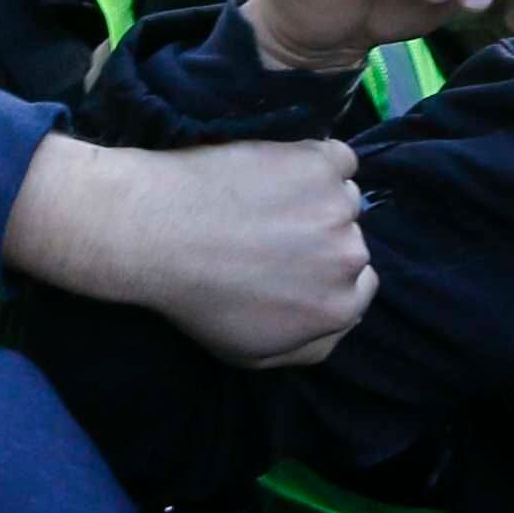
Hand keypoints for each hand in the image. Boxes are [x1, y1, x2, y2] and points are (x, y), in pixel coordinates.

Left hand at [4, 132, 376, 366]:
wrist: (155, 232)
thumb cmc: (196, 298)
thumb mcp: (251, 353)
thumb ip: (310, 346)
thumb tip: (341, 322)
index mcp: (339, 309)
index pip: (358, 288)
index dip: (324, 274)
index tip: (291, 261)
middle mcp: (349, 258)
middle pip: (351, 242)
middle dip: (321, 238)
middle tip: (270, 232)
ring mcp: (337, 205)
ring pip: (344, 199)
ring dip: (317, 199)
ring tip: (265, 201)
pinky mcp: (318, 162)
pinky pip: (339, 159)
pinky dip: (318, 161)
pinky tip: (280, 169)